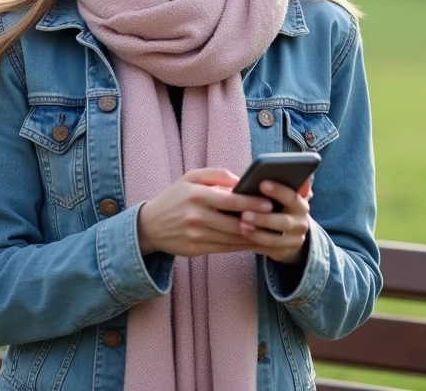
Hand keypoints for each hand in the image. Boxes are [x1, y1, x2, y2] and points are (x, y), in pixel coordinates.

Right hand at [137, 167, 274, 257]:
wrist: (150, 225)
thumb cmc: (175, 197)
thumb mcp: (190, 178)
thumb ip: (217, 175)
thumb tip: (242, 181)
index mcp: (196, 195)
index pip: (230, 201)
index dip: (252, 203)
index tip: (269, 203)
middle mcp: (196, 216)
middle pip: (234, 222)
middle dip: (257, 221)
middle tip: (276, 219)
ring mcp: (196, 235)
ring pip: (232, 238)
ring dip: (253, 236)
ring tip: (270, 231)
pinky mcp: (196, 250)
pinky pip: (225, 248)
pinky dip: (241, 246)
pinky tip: (254, 241)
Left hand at [237, 178, 313, 264]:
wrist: (289, 234)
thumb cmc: (279, 206)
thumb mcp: (283, 194)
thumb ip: (282, 183)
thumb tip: (279, 171)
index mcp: (301, 202)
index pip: (293, 196)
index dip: (279, 190)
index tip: (262, 183)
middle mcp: (302, 221)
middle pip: (285, 220)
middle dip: (264, 216)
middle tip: (245, 211)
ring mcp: (295, 238)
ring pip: (277, 237)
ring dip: (258, 231)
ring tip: (241, 224)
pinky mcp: (286, 251)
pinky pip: (270, 248)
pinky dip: (256, 241)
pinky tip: (242, 234)